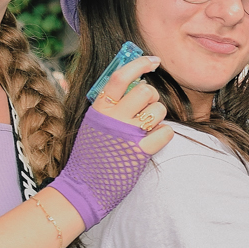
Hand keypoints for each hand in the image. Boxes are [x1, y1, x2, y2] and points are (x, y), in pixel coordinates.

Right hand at [47, 54, 171, 233]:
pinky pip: (166, 131)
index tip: (153, 60)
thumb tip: (127, 79)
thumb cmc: (91, 155)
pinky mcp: (140, 152)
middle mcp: (112, 117)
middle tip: (145, 110)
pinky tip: (152, 142)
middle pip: (146, 91)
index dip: (139, 63)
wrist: (82, 187)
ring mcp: (126, 134)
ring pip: (159, 109)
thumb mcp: (93, 123)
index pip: (120, 76)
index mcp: (99, 108)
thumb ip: (108, 104)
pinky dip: (164, 135)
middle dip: (152, 98)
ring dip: (158, 117)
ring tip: (146, 129)